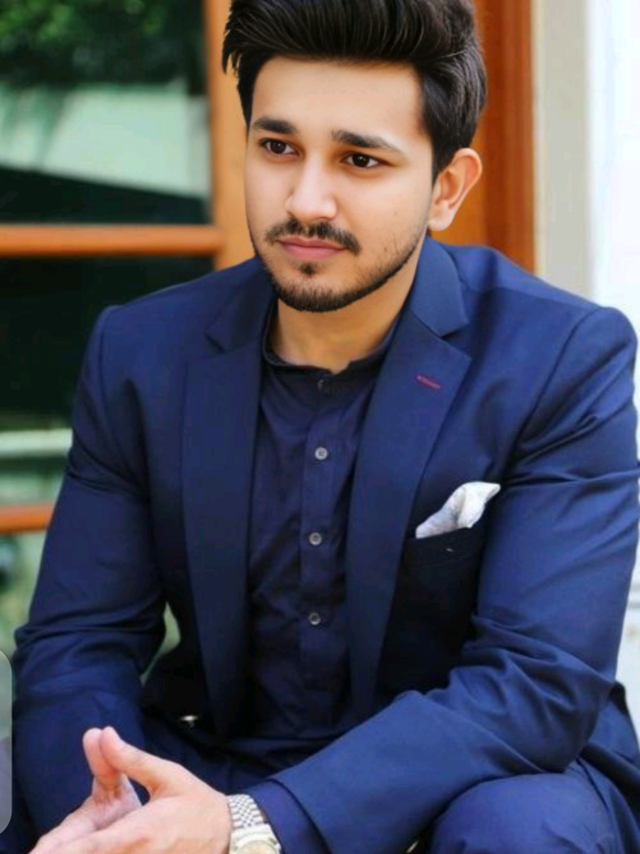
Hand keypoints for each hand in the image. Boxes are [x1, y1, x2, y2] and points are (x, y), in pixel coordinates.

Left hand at [30, 727, 232, 853]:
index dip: (68, 851)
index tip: (43, 851)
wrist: (228, 834)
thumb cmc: (196, 802)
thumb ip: (131, 759)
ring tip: (56, 847)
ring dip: (86, 851)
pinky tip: (94, 846)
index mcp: (140, 832)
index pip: (95, 846)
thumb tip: (103, 734)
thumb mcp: (167, 774)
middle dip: (69, 852)